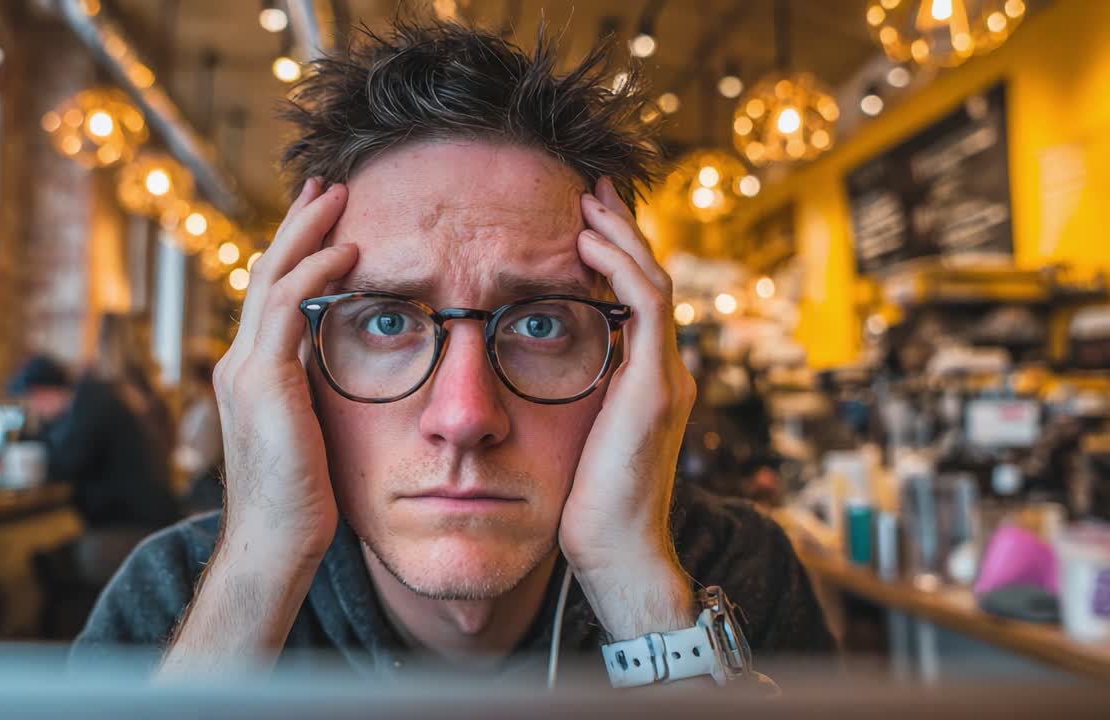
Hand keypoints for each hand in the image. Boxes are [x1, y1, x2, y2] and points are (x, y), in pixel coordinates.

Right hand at [211, 178, 355, 568]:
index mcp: (250, 375)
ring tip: (338, 199)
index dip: (297, 254)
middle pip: (265, 274)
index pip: (271, 298)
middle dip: (298, 226)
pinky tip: (348, 253)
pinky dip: (316, 275)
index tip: (326, 221)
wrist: (276, 545)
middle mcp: (238, 364)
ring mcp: (244, 372)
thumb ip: (318, 395)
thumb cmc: (301, 502)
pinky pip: (288, 310)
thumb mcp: (313, 434)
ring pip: (272, 279)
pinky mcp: (262, 384)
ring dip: (308, 234)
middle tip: (327, 186)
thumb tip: (346, 368)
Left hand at [558, 177, 698, 639]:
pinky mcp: (655, 387)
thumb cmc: (581, 509)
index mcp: (643, 382)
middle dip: (618, 231)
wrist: (614, 555)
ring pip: (652, 280)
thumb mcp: (566, 440)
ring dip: (619, 236)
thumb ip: (559, 401)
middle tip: (588, 191)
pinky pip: (646, 305)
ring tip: (588, 202)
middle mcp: (662, 371)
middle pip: (648, 278)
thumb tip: (511, 375)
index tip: (579, 224)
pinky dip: (619, 267)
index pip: (634, 300)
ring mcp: (664, 377)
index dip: (611, 256)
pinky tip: (586, 244)